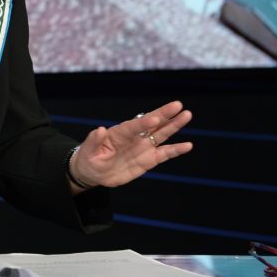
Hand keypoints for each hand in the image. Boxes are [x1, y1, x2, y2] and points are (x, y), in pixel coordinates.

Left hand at [68, 101, 191, 191]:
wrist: (94, 172)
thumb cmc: (89, 158)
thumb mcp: (88, 151)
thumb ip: (94, 141)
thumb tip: (99, 130)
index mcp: (119, 133)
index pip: (133, 126)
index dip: (143, 123)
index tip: (154, 118)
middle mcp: (134, 137)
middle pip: (152, 124)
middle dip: (165, 114)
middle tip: (178, 105)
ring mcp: (143, 147)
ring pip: (161, 134)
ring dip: (174, 125)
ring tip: (187, 115)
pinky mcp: (149, 159)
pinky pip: (165, 154)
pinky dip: (176, 150)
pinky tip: (188, 145)